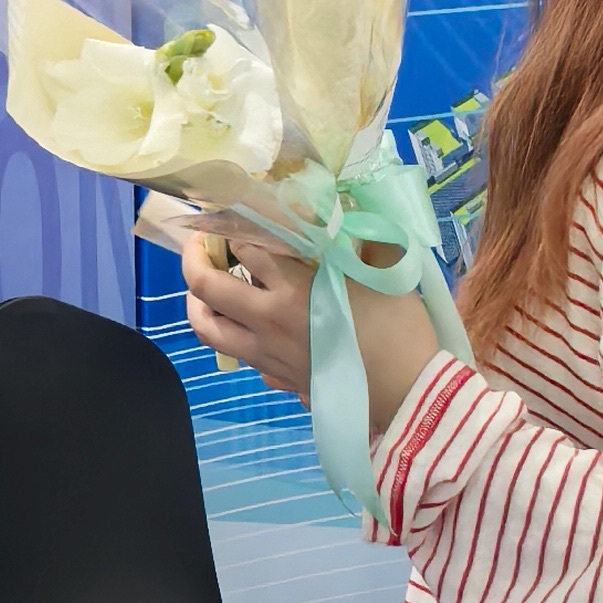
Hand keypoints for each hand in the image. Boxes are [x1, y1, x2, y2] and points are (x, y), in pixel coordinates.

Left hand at [158, 204, 440, 435]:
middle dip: (195, 256)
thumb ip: (356, 238)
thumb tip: (342, 212)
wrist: (407, 393)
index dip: (235, 222)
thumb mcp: (382, 271)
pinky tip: (243, 320)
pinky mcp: (275, 376)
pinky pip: (233, 352)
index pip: (243, 244)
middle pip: (205, 285)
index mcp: (292, 289)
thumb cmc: (398, 329)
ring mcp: (266, 353)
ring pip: (206, 327)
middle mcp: (267, 320)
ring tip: (206, 285)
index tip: (236, 209)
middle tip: (203, 241)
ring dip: (197, 301)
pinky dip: (227, 330)